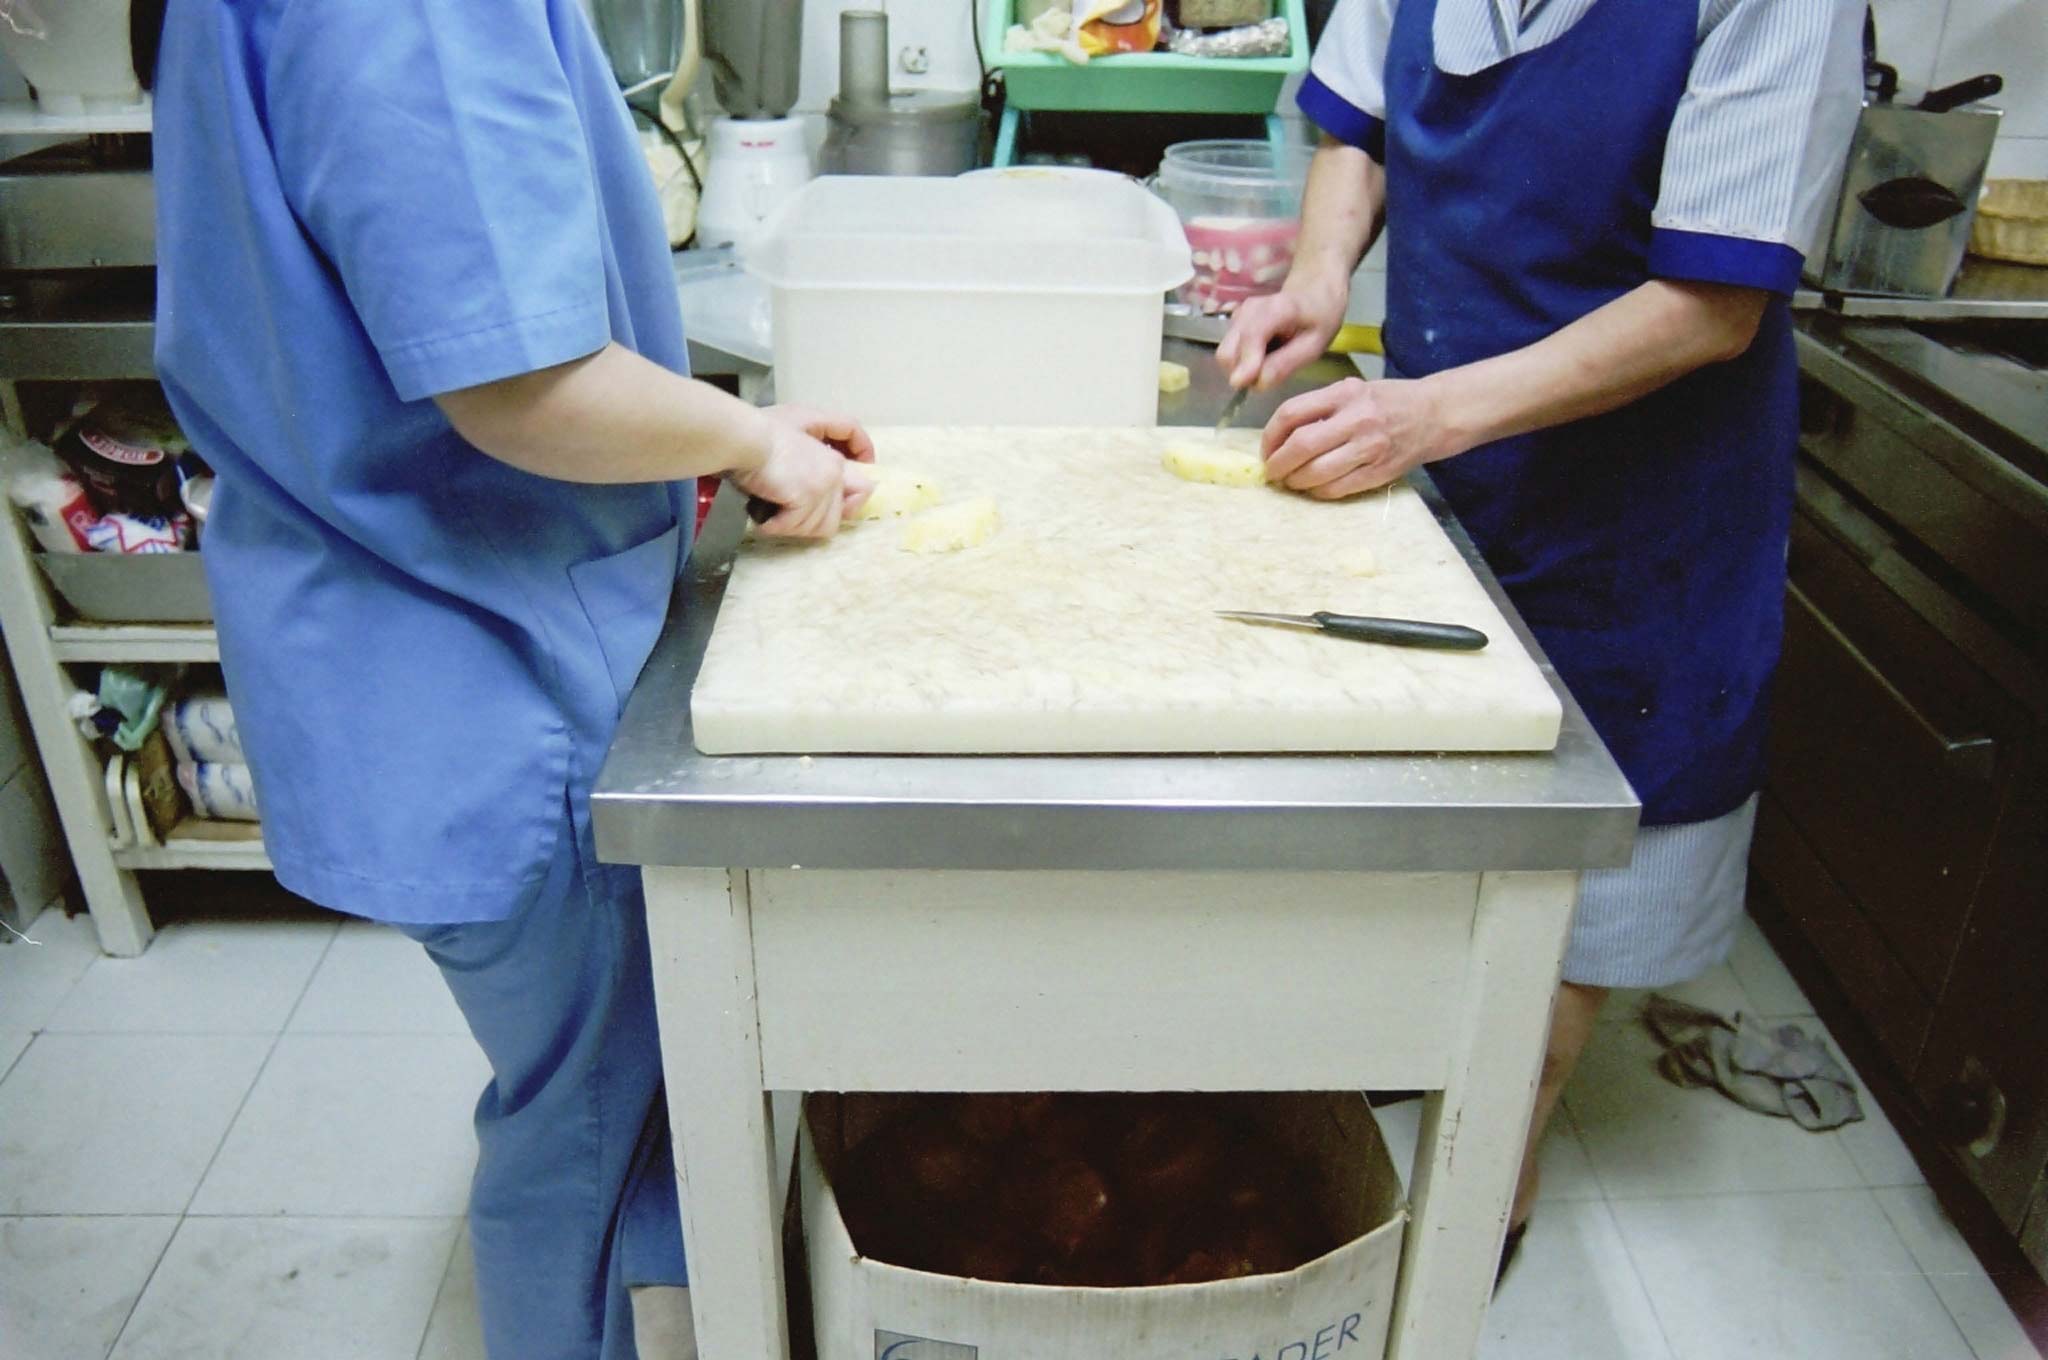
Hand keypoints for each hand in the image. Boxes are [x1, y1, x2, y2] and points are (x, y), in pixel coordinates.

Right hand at [735, 406, 875, 537]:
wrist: (748, 438)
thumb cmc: (760, 441)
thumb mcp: (796, 452)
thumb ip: (814, 474)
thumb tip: (812, 505)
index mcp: (835, 462)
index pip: (859, 495)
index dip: (837, 513)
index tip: (809, 518)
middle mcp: (835, 473)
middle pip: (832, 521)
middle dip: (804, 525)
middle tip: (781, 518)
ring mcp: (824, 485)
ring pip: (813, 528)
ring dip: (788, 526)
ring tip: (769, 514)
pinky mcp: (808, 496)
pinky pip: (793, 526)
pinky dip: (775, 526)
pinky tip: (763, 518)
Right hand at [1215, 282, 1347, 391]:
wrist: (1313, 293)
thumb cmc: (1318, 320)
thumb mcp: (1313, 346)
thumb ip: (1285, 365)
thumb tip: (1257, 383)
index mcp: (1277, 309)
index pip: (1251, 336)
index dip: (1245, 363)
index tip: (1243, 385)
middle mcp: (1249, 309)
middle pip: (1228, 351)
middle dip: (1241, 373)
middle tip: (1267, 377)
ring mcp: (1238, 314)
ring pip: (1226, 354)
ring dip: (1242, 369)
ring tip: (1270, 363)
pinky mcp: (1233, 322)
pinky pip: (1229, 351)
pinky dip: (1242, 361)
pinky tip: (1264, 354)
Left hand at [1262, 376, 1457, 499]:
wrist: (1435, 414)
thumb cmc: (1387, 401)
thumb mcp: (1353, 389)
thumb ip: (1320, 406)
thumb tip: (1280, 436)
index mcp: (1344, 393)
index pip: (1291, 414)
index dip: (1270, 436)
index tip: (1266, 449)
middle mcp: (1356, 419)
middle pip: (1300, 446)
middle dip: (1278, 464)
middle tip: (1272, 471)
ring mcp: (1370, 448)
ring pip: (1316, 473)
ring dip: (1295, 481)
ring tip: (1291, 481)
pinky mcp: (1380, 472)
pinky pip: (1337, 489)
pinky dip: (1318, 492)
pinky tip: (1315, 487)